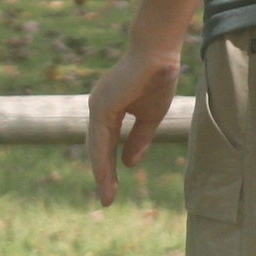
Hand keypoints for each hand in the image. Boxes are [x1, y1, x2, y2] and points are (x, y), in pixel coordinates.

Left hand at [86, 39, 181, 205]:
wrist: (158, 54)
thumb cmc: (156, 80)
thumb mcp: (149, 117)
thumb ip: (138, 139)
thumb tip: (129, 164)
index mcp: (108, 109)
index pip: (105, 144)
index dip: (108, 166)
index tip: (111, 190)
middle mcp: (99, 108)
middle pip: (97, 149)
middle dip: (103, 175)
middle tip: (107, 200)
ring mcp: (98, 106)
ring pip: (96, 147)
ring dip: (101, 173)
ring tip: (107, 196)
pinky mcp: (102, 106)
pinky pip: (101, 139)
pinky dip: (102, 159)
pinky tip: (105, 176)